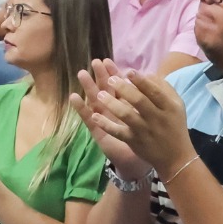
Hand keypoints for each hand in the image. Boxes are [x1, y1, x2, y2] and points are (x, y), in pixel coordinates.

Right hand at [69, 59, 150, 178]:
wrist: (139, 163)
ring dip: (88, 87)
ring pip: (95, 100)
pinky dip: (80, 108)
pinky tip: (73, 96)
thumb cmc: (146, 139)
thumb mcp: (149, 117)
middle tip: (95, 62)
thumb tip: (149, 78)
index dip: (113, 73)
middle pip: (105, 89)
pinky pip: (88, 118)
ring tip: (81, 74)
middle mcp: (113, 110)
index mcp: (125, 105)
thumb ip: (148, 99)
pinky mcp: (98, 131)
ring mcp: (104, 120)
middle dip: (101, 75)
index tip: (108, 60)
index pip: (118, 85)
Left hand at [81, 64, 193, 175]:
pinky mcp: (134, 142)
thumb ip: (164, 88)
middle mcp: (157, 118)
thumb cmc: (174, 125)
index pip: (155, 91)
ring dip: (112, 104)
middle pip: (139, 101)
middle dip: (123, 89)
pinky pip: (118, 132)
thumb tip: (146, 74)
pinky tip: (94, 117)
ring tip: (99, 94)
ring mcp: (144, 131)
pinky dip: (106, 125)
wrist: (176, 157)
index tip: (128, 71)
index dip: (141, 81)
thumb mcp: (177, 104)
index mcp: (169, 107)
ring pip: (126, 115)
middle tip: (110, 79)